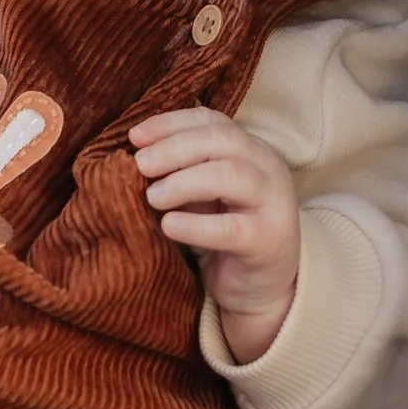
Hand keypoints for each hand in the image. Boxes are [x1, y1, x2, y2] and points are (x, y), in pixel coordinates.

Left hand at [132, 108, 299, 363]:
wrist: (261, 288)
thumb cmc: (224, 233)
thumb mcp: (202, 195)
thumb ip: (180, 171)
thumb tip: (136, 154)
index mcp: (250, 149)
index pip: (211, 121)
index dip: (170, 124)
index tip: (134, 136)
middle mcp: (267, 167)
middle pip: (221, 140)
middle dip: (174, 148)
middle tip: (140, 165)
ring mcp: (273, 203)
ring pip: (231, 175)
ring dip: (184, 182)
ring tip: (153, 197)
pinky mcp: (268, 241)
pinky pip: (231, 228)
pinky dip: (196, 225)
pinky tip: (169, 226)